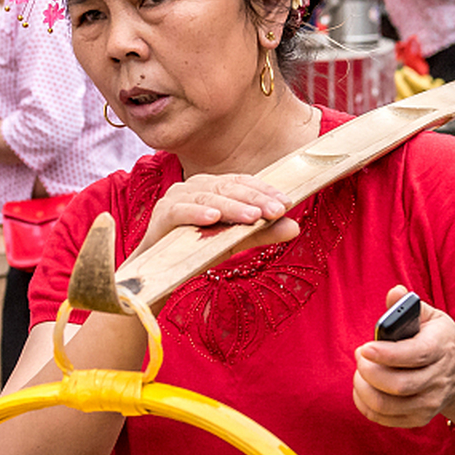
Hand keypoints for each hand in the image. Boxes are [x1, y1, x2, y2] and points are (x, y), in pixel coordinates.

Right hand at [139, 172, 298, 252]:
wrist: (160, 272)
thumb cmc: (197, 250)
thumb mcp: (235, 241)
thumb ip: (261, 233)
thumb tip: (294, 227)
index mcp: (212, 187)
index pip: (242, 182)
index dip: (265, 190)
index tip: (286, 203)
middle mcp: (193, 187)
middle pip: (228, 187)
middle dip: (255, 199)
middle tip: (277, 210)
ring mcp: (175, 198)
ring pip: (207, 197)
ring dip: (232, 207)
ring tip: (253, 217)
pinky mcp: (160, 215)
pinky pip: (179, 210)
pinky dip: (196, 213)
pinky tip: (214, 218)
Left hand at [351, 284, 454, 428]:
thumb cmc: (438, 339)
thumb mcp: (431, 318)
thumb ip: (408, 306)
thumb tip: (395, 292)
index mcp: (442, 347)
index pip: (415, 355)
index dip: (386, 354)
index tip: (364, 348)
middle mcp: (439, 378)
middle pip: (399, 385)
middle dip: (369, 372)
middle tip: (359, 356)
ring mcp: (431, 402)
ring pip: (388, 405)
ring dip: (364, 389)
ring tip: (359, 373)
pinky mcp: (420, 418)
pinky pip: (385, 418)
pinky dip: (366, 405)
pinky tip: (363, 388)